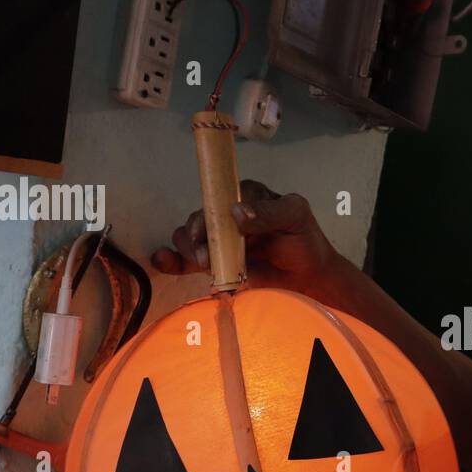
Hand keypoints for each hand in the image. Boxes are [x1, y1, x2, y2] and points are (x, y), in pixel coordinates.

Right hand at [150, 180, 337, 292]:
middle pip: (199, 217)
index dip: (213, 210)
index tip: (213, 228)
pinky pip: (185, 259)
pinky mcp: (214, 263)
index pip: (221, 195)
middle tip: (210, 256)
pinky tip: (163, 261)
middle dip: (198, 235)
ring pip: (188, 237)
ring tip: (205, 264)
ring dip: (189, 249)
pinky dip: (171, 260)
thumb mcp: (296, 218)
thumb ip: (271, 213)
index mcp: (246, 195)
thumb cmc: (303, 240)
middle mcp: (226, 214)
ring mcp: (218, 239)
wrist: (308, 276)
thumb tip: (237, 213)